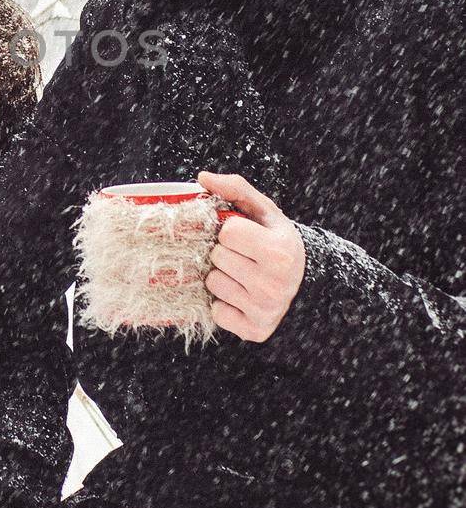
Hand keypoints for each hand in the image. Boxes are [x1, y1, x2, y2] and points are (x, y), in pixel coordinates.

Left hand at [198, 171, 305, 342]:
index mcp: (279, 251)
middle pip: (217, 258)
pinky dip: (224, 304)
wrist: (305, 284)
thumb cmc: (277, 242)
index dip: (231, 231)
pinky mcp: (254, 330)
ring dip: (222, 277)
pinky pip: (217, 312)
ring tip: (243, 276)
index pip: (227, 232)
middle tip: (244, 257)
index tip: (245, 236)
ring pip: (213, 284)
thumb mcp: (264, 212)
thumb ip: (235, 189)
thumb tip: (202, 177)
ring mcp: (265, 309)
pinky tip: (242, 297)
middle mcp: (274, 283)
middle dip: (225, 254)